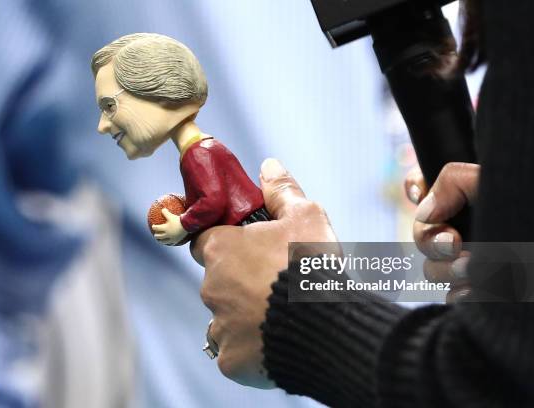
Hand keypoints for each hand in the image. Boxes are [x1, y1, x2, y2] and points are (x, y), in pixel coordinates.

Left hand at [152, 208, 188, 244]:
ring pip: (164, 241)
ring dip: (161, 241)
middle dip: (156, 235)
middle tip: (155, 234)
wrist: (187, 225)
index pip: (156, 228)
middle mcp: (167, 234)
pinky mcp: (177, 240)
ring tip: (160, 240)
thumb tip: (162, 209)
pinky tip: (170, 242)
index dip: (154, 227)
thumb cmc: (178, 220)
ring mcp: (172, 238)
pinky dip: (170, 243)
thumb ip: (166, 212)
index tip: (153, 226)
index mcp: (165, 228)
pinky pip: (172, 243)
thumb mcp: (171, 215)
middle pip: (159, 236)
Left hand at [191, 158, 336, 387]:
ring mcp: (219, 327)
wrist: (327, 327)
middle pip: (217, 281)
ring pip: (224, 319)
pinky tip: (277, 343)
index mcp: (221, 250)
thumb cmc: (313, 267)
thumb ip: (282, 191)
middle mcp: (211, 287)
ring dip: (243, 316)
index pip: (205, 240)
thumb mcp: (306, 217)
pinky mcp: (230, 361)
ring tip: (280, 317)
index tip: (246, 248)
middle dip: (239, 281)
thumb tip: (267, 165)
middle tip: (275, 284)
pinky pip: (234, 352)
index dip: (225, 243)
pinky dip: (250, 349)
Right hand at [405, 162, 479, 302]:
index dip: (415, 187)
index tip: (418, 193)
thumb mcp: (489, 181)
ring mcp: (470, 259)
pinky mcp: (479, 288)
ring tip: (474, 270)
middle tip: (456, 245)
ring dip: (446, 270)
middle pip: (421, 235)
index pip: (425, 186)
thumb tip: (424, 209)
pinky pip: (450, 296)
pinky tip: (476, 289)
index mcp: (466, 198)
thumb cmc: (529, 209)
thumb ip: (453, 180)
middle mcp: (464, 227)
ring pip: (433, 269)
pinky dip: (459, 295)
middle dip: (432, 241)